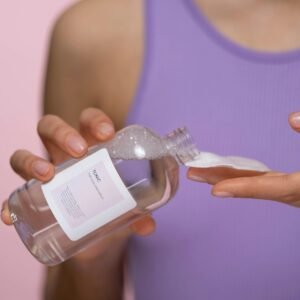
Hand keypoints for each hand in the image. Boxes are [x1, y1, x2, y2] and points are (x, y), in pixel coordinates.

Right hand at [1, 107, 154, 261]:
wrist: (98, 238)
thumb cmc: (113, 210)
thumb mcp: (128, 209)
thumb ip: (139, 214)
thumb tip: (148, 225)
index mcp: (91, 149)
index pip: (88, 121)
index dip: (95, 120)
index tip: (107, 133)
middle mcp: (64, 156)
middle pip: (51, 128)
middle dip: (62, 133)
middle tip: (78, 151)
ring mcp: (46, 176)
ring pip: (25, 154)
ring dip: (30, 160)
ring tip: (47, 175)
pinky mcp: (33, 200)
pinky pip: (14, 196)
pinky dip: (8, 204)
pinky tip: (10, 216)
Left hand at [187, 112, 299, 206]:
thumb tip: (292, 118)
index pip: (271, 187)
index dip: (242, 188)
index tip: (215, 190)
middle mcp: (297, 195)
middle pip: (253, 187)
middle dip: (222, 180)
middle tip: (193, 173)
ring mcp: (295, 194)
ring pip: (257, 186)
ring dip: (230, 178)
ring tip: (203, 171)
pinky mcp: (293, 188)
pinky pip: (265, 183)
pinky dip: (245, 178)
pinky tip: (229, 172)